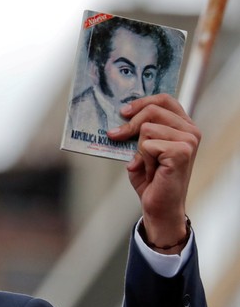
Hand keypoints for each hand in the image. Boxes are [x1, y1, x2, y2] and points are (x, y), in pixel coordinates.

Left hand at [108, 94, 200, 253]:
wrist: (159, 206)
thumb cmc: (152, 179)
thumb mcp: (142, 149)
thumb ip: (139, 131)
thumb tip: (121, 116)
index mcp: (183, 126)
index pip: (164, 100)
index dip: (141, 102)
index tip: (123, 112)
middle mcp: (190, 131)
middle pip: (152, 111)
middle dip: (130, 125)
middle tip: (116, 136)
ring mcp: (188, 141)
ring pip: (147, 129)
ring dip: (139, 150)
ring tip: (147, 165)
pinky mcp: (181, 152)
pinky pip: (148, 145)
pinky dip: (143, 159)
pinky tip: (151, 172)